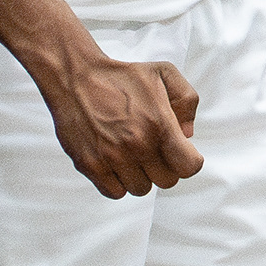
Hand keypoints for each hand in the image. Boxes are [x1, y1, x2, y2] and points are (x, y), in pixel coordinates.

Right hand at [37, 47, 202, 196]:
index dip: (188, 160)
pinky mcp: (90, 165)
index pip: (188, 166)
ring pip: (141, 189)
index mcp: (159, 124)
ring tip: (133, 154)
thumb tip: (187, 135)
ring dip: (141, 175)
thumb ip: (187, 101)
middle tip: (154, 150)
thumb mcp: (165, 73)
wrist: (76, 78)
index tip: (179, 151)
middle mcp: (137, 145)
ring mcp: (112, 158)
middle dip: (165, 167)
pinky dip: (118, 182)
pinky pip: (114, 192)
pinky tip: (116, 163)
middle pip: (167, 181)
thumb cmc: (122, 77)